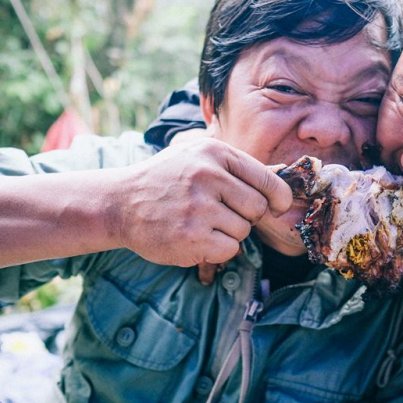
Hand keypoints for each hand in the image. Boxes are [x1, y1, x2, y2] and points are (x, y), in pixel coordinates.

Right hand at [112, 138, 292, 266]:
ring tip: (201, 223)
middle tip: (221, 214)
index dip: (278, 197)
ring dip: (229, 233)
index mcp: (214, 152)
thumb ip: (237, 166)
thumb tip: (283, 173)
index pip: (267, 179)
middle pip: (258, 207)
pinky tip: (196, 238)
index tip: (277, 206)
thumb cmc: (166, 180)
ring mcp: (199, 207)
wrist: (119, 204)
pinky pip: (229, 249)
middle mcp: (208, 176)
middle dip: (246, 216)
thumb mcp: (198, 157)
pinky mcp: (192, 236)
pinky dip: (218, 249)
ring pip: (244, 230)